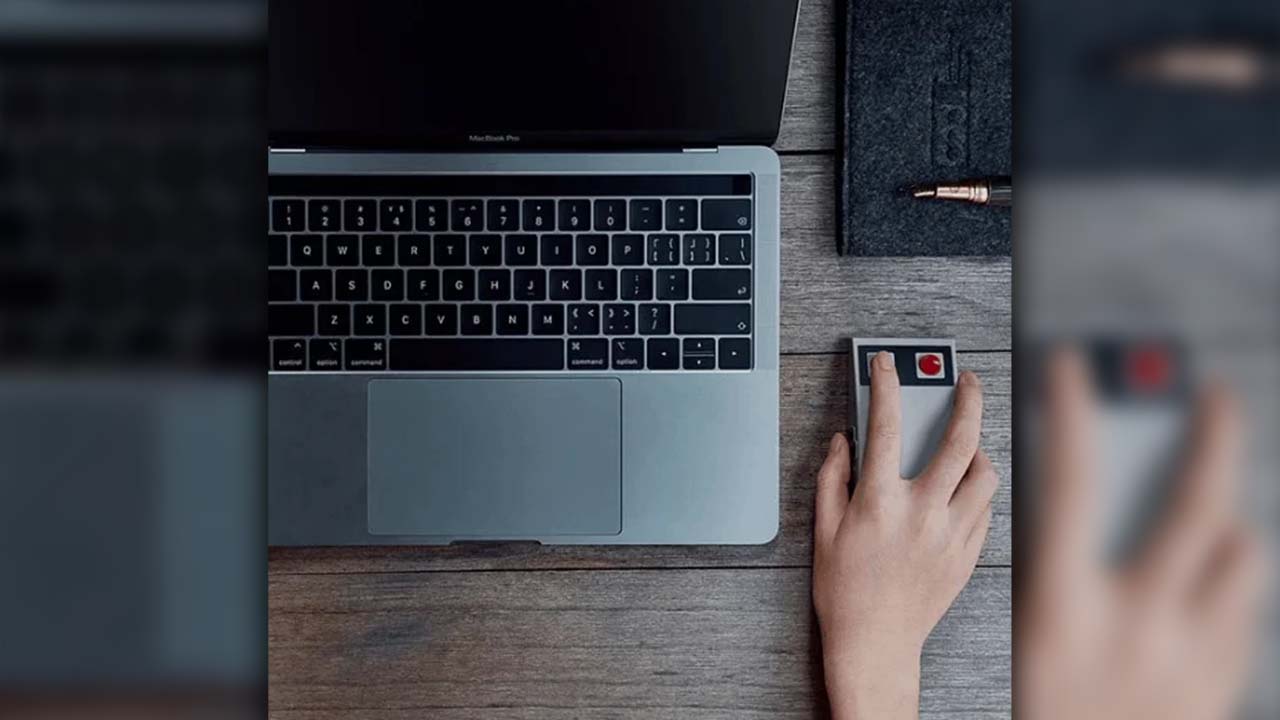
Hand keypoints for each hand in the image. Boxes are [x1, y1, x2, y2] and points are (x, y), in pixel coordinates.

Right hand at [813, 351, 997, 719]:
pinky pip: (988, 510)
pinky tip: (967, 488)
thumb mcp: (825, 529)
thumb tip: (842, 441)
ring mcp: (953, 535)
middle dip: (966, 399)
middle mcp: (923, 513)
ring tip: (969, 442)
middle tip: (966, 380)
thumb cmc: (844, 593)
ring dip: (980, 450)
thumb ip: (832, 477)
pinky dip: (980, 491)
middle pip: (959, 440)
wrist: (875, 646)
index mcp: (881, 502)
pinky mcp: (969, 556)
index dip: (886, 385)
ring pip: (986, 476)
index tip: (886, 364)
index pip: (887, 426)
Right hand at [1017, 350, 1268, 719]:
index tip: (1076, 367)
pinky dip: (1231, 584)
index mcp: (1061, 606)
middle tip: (1215, 400)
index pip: (1068, 480)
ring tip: (1214, 512)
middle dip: (1211, 437)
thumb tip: (1035, 499)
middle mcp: (1135, 622)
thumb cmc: (1029, 712)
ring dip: (1227, 524)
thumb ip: (1027, 564)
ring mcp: (1187, 655)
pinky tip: (1211, 582)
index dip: (1070, 410)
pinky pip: (1246, 612)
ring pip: (1240, 556)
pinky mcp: (1217, 684)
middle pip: (1194, 503)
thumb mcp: (1013, 635)